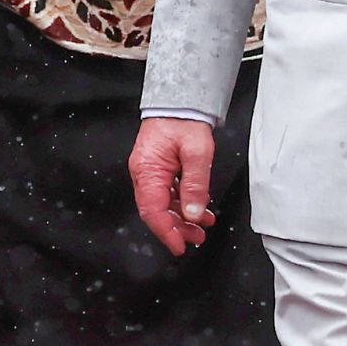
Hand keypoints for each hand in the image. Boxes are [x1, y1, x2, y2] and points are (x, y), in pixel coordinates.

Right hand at [131, 117, 220, 256]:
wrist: (180, 99)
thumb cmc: (185, 120)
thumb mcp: (197, 153)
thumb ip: (195, 185)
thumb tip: (194, 214)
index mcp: (147, 171)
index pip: (153, 211)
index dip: (167, 232)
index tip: (180, 246)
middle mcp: (144, 174)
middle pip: (157, 211)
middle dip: (177, 228)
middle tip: (197, 238)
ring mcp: (150, 171)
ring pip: (163, 203)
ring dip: (182, 217)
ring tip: (202, 226)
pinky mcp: (158, 168)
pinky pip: (168, 192)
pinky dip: (183, 203)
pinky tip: (198, 209)